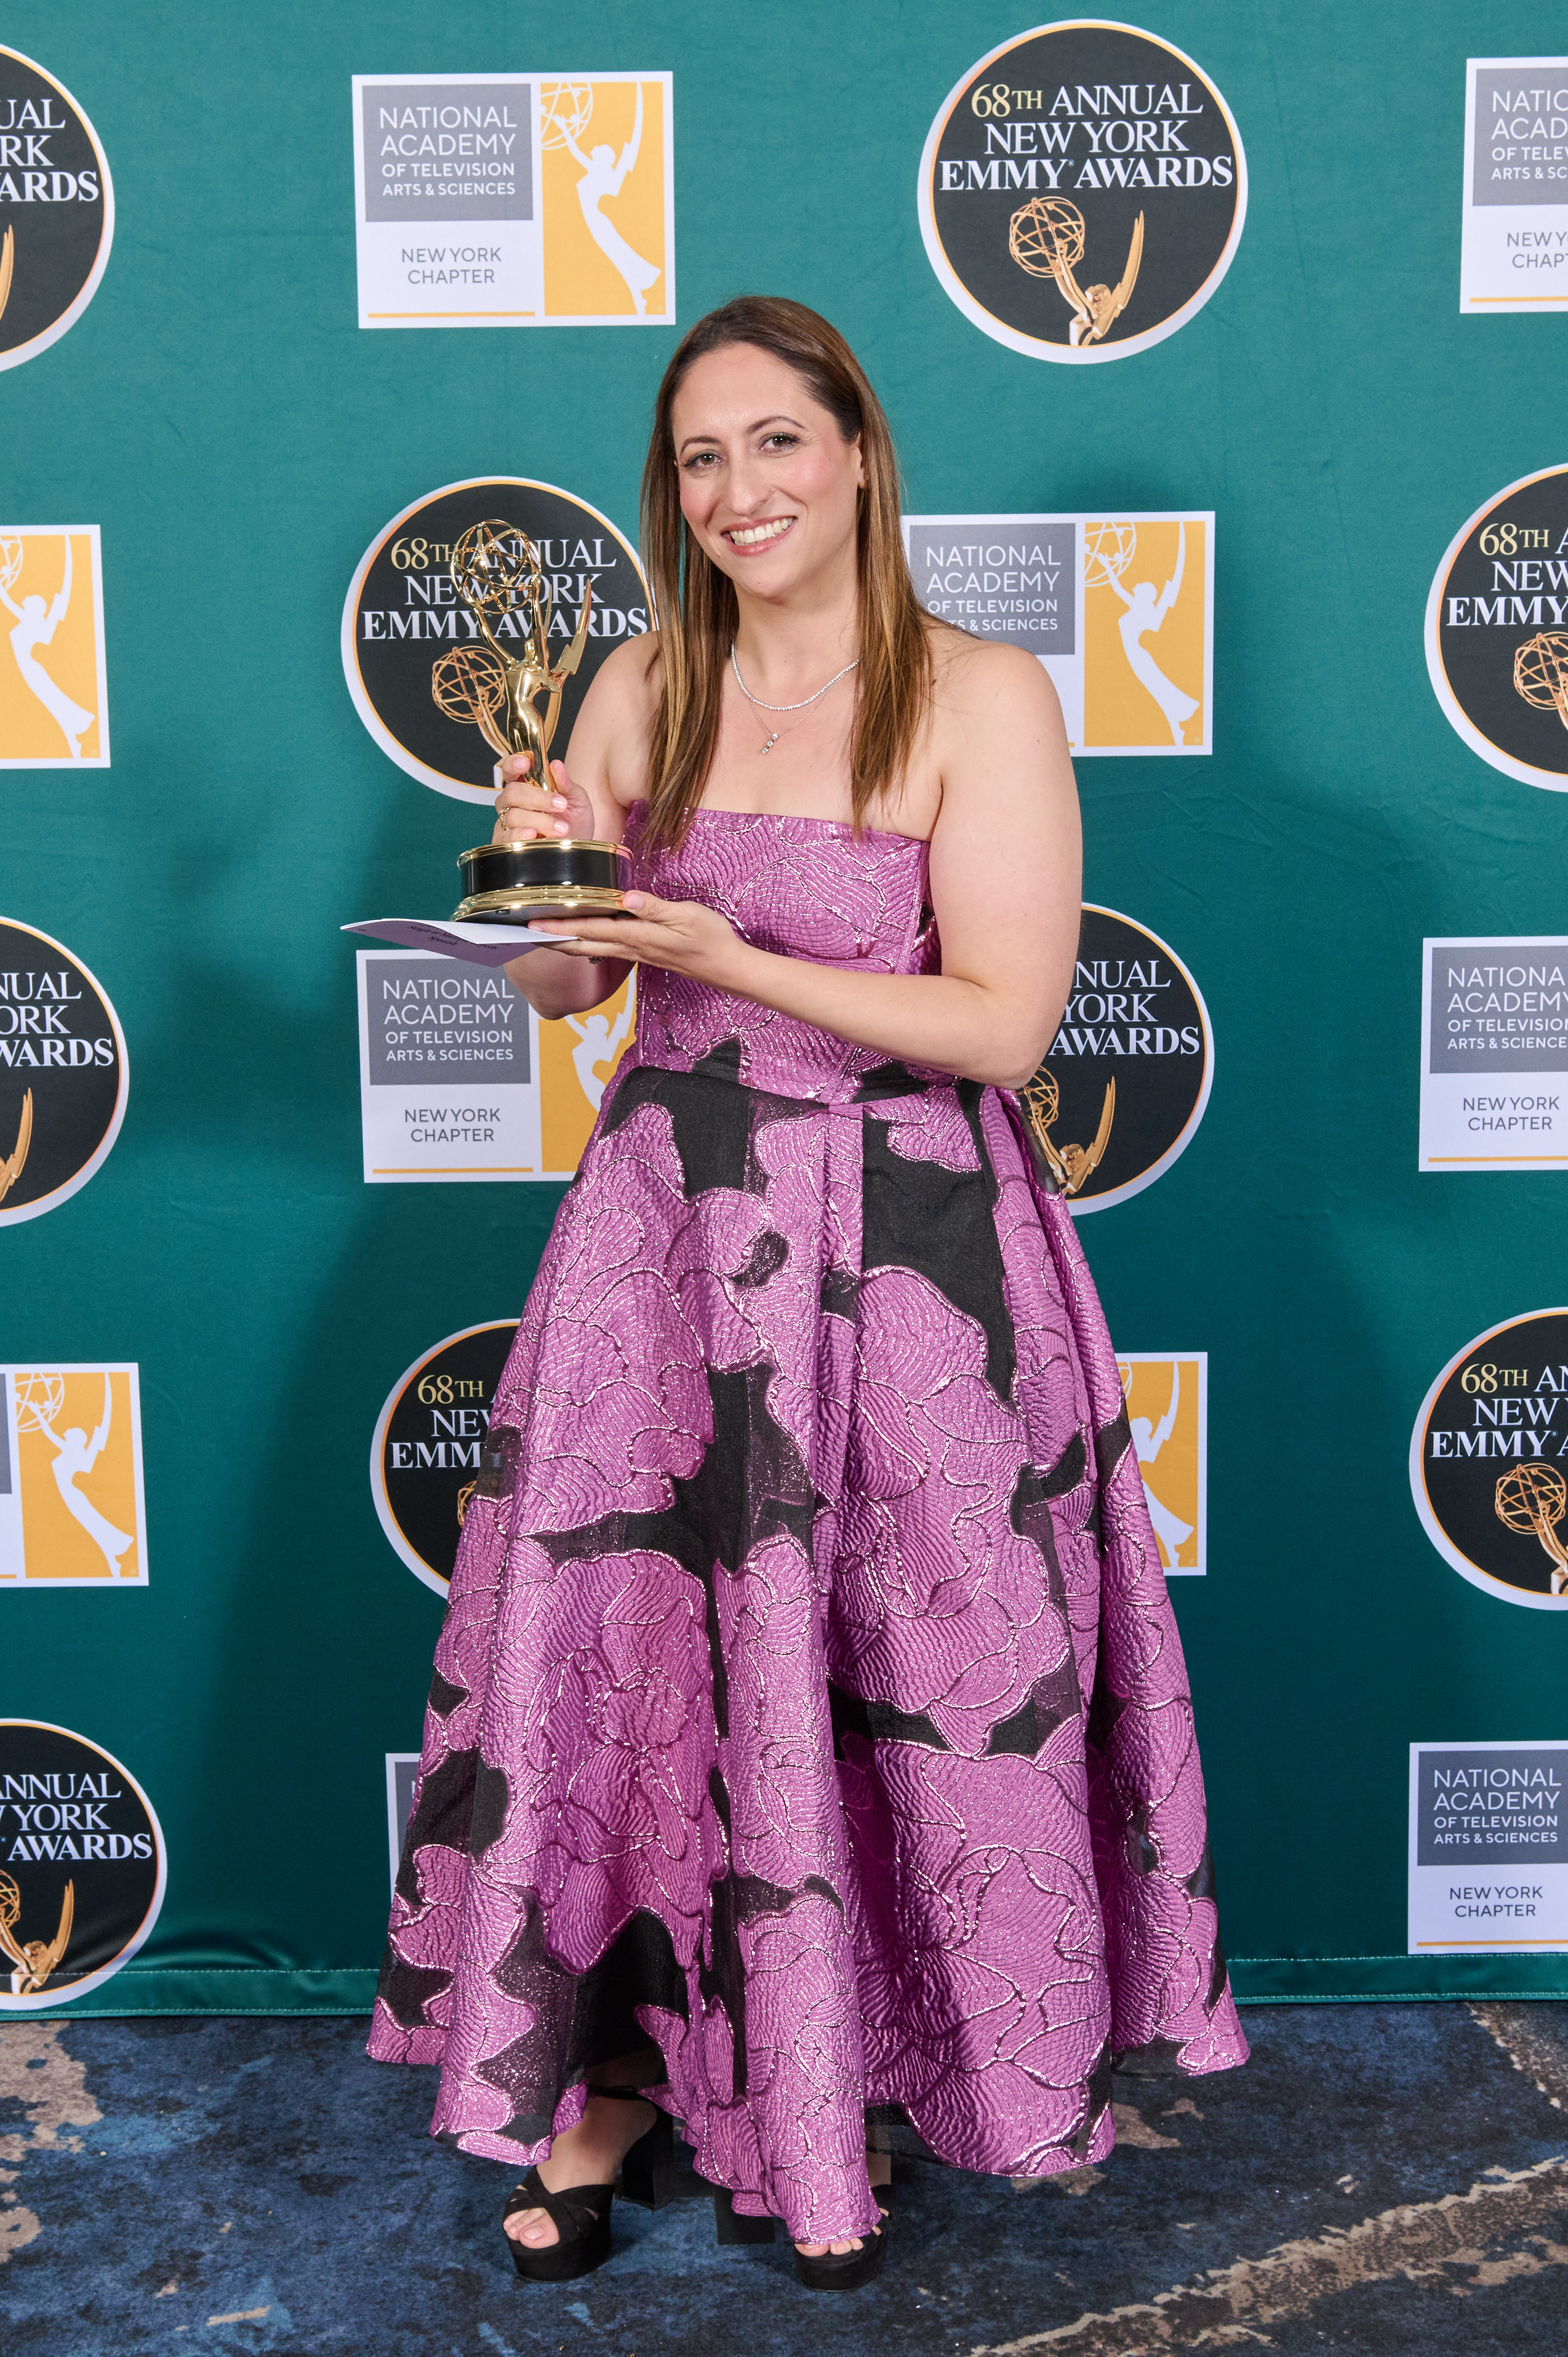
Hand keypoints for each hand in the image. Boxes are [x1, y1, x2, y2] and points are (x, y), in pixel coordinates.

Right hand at [492, 753, 597, 845]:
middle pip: (512, 793)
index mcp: (525, 785)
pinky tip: (534, 835)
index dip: (513, 764)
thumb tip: (556, 765)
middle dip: (538, 798)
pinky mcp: (507, 843)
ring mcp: (507, 823)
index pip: (510, 769)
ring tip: (561, 828)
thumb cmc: (575, 820)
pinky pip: (506, 837)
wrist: (578, 847)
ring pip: (513, 816)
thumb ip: (566, 783)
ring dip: (539, 821)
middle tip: (561, 805)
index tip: (526, 763)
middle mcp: (512, 802)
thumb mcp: (577, 799)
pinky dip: (520, 835)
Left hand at [532, 892, 744, 989]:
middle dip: (552, 939)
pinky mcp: (643, 954)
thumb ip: (654, 907)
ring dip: (565, 942)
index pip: (589, 929)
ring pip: (591, 948)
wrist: (727, 967)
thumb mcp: (687, 916)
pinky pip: (606, 948)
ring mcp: (636, 953)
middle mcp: (631, 947)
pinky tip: (582, 938)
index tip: (533, 923)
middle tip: (523, 932)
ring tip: (543, 934)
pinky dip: (587, 943)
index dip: (559, 926)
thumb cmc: (710, 939)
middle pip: (582, 944)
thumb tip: (626, 898)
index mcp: (637, 936)